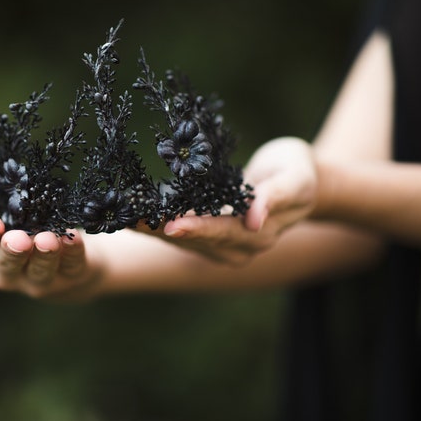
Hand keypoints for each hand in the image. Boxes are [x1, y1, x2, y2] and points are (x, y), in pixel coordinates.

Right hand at [0, 174, 99, 300]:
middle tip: (16, 237)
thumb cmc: (12, 222)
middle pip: (4, 265)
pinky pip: (72, 266)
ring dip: (43, 255)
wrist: (55, 242)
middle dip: (10, 251)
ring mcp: (38, 278)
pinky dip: (72, 253)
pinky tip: (72, 238)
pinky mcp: (71, 275)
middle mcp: (5, 271)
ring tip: (46, 239)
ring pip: (39, 271)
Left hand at [141, 137, 317, 264]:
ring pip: (180, 240)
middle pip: (194, 239)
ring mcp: (221, 245)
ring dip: (150, 230)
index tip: (171, 223)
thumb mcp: (296, 178)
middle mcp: (237, 247)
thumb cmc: (299, 172)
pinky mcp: (208, 236)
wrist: (300, 179)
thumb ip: (276, 196)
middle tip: (128, 219)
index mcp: (259, 234)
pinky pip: (178, 232)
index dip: (197, 228)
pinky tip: (129, 215)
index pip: (223, 232)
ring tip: (119, 218)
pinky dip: (154, 224)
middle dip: (160, 230)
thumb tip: (254, 220)